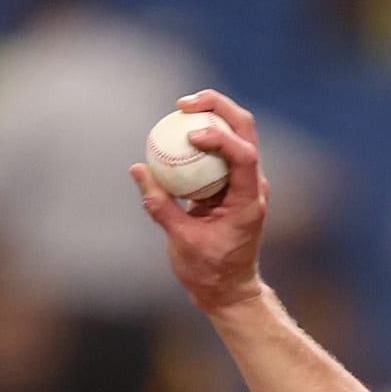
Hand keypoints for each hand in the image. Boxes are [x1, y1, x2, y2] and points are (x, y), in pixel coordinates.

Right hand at [130, 89, 268, 313]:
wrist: (228, 288)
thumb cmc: (210, 271)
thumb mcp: (181, 240)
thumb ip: (160, 205)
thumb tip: (138, 169)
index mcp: (248, 201)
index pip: (244, 156)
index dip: (220, 137)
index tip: (189, 134)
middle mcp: (252, 186)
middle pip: (245, 131)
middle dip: (218, 108)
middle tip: (183, 103)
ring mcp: (244, 183)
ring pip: (236, 134)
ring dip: (210, 115)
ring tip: (178, 108)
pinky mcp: (230, 184)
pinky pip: (217, 151)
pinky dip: (199, 136)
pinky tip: (173, 131)